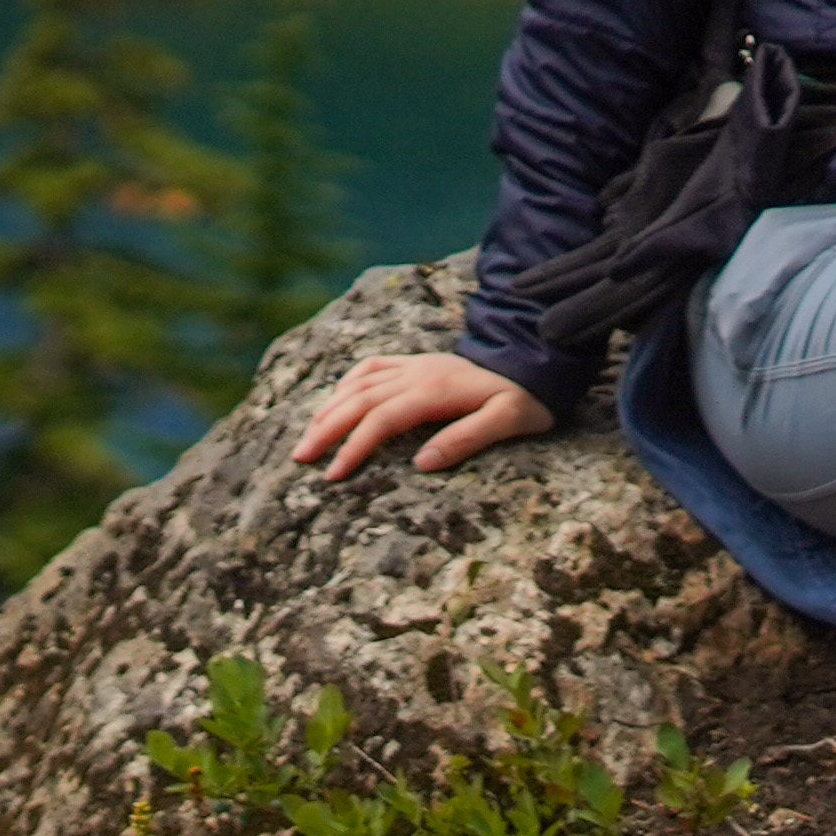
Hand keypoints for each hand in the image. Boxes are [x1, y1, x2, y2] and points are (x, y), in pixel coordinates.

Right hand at [295, 350, 558, 480]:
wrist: (535, 360)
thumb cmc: (525, 398)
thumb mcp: (509, 421)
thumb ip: (467, 439)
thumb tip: (421, 464)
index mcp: (435, 390)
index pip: (382, 419)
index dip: (354, 446)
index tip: (333, 474)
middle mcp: (418, 373)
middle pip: (359, 399)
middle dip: (327, 428)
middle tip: (301, 458)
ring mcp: (415, 365)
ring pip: (359, 382)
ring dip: (330, 408)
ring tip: (307, 436)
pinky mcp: (417, 362)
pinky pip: (373, 365)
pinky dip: (349, 381)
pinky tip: (336, 398)